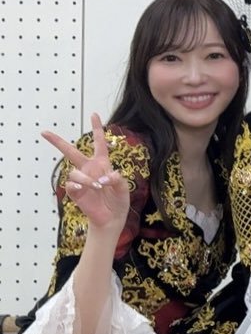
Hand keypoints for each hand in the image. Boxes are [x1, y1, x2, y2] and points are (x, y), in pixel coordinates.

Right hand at [42, 115, 130, 233]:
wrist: (112, 219)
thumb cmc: (118, 202)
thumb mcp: (123, 188)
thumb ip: (117, 180)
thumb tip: (106, 176)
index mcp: (102, 164)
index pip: (99, 143)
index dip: (97, 129)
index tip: (94, 114)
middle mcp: (89, 169)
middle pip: (71, 152)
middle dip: (57, 142)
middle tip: (44, 132)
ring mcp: (81, 180)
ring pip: (75, 172)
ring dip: (86, 179)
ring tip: (97, 187)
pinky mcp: (76, 192)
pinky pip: (70, 184)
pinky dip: (77, 186)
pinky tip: (83, 189)